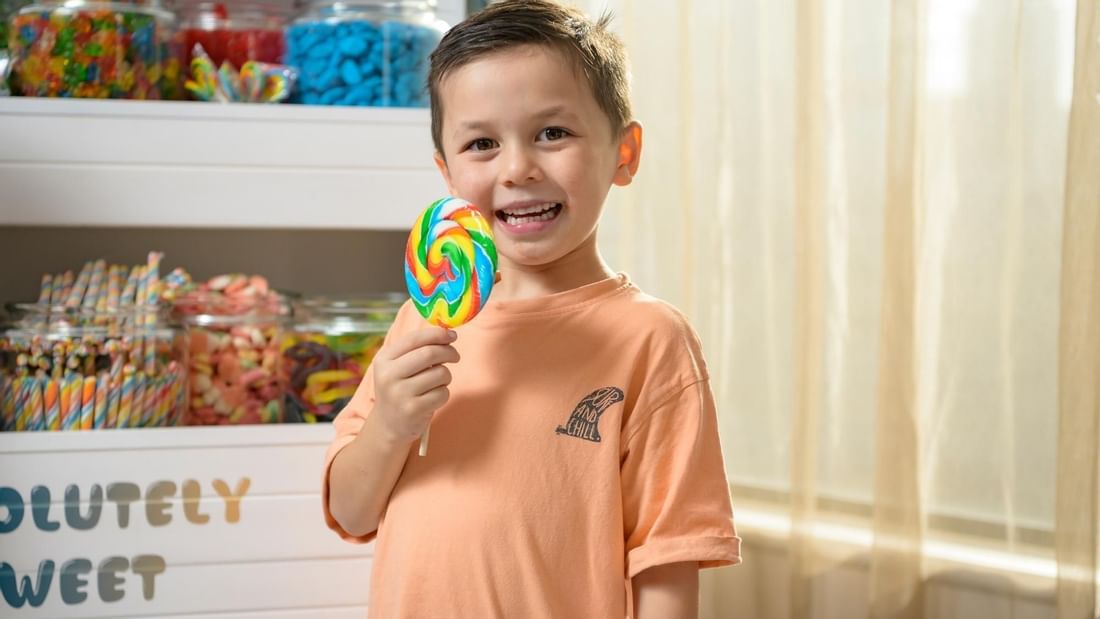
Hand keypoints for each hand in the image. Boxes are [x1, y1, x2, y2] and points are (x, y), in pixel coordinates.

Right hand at [370, 327, 459, 444]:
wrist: (388, 424)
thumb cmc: (400, 389)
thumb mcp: (398, 366)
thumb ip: (417, 349)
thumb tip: (448, 334)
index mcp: (384, 359)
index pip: (415, 338)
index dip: (438, 334)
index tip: (451, 335)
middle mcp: (388, 375)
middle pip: (429, 353)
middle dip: (449, 352)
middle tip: (455, 356)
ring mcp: (399, 394)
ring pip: (440, 374)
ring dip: (446, 376)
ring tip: (437, 382)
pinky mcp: (412, 410)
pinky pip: (442, 393)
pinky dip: (443, 393)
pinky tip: (433, 398)